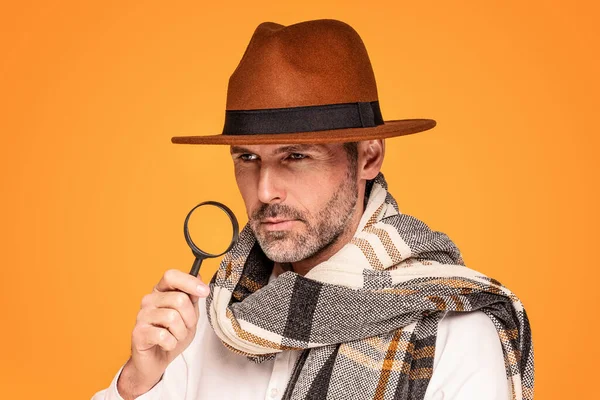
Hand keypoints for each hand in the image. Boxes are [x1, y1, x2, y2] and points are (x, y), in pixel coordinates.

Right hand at [117, 269, 209, 398]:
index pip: (172, 276)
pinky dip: (171, 343)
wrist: (156, 361)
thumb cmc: (172, 335)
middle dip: (190, 317)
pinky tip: (166, 344)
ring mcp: (142, 315)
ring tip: (175, 337)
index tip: (204, 291)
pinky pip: (164, 335)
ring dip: (181, 332)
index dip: (189, 282)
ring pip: (173, 318)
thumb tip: (198, 276)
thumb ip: (192, 298)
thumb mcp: (189, 315)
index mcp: (161, 291)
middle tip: (186, 327)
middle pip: (179, 299)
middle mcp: (149, 300)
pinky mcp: (138, 333)